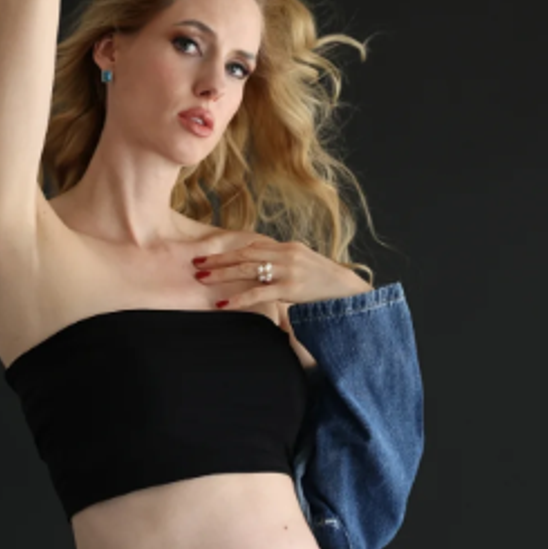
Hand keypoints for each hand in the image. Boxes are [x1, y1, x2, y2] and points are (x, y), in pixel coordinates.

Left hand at [191, 236, 371, 308]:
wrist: (351, 293)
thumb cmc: (325, 285)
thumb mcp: (303, 268)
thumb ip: (282, 266)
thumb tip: (262, 272)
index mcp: (287, 247)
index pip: (252, 245)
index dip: (229, 250)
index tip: (209, 254)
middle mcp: (286, 254)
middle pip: (245, 253)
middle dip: (219, 259)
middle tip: (196, 263)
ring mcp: (289, 270)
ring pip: (248, 268)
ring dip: (222, 274)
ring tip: (202, 279)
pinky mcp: (291, 288)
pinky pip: (259, 292)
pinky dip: (238, 298)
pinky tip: (223, 303)